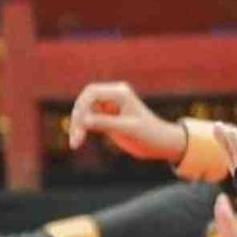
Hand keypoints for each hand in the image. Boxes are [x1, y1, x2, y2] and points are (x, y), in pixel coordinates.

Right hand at [68, 82, 186, 160]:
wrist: (160, 143)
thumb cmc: (149, 135)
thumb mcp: (128, 130)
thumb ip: (106, 123)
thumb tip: (83, 120)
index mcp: (121, 93)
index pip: (92, 93)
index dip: (81, 107)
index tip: (80, 125)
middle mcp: (113, 95)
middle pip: (84, 101)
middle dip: (77, 117)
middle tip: (76, 138)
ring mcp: (108, 105)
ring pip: (83, 111)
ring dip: (77, 125)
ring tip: (75, 144)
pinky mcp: (105, 116)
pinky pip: (87, 119)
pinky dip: (81, 129)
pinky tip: (78, 141)